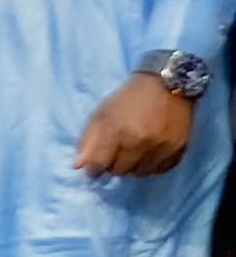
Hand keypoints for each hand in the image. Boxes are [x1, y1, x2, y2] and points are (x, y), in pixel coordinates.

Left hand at [74, 72, 193, 177]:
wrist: (166, 83)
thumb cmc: (127, 98)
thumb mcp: (101, 113)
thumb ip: (88, 140)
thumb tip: (78, 166)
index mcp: (116, 131)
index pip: (99, 165)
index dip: (93, 170)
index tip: (93, 169)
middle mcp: (139, 142)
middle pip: (120, 171)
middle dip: (113, 166)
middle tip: (115, 154)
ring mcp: (160, 147)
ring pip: (140, 173)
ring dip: (133, 167)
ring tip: (132, 152)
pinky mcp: (178, 148)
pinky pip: (161, 169)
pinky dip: (152, 166)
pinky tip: (148, 154)